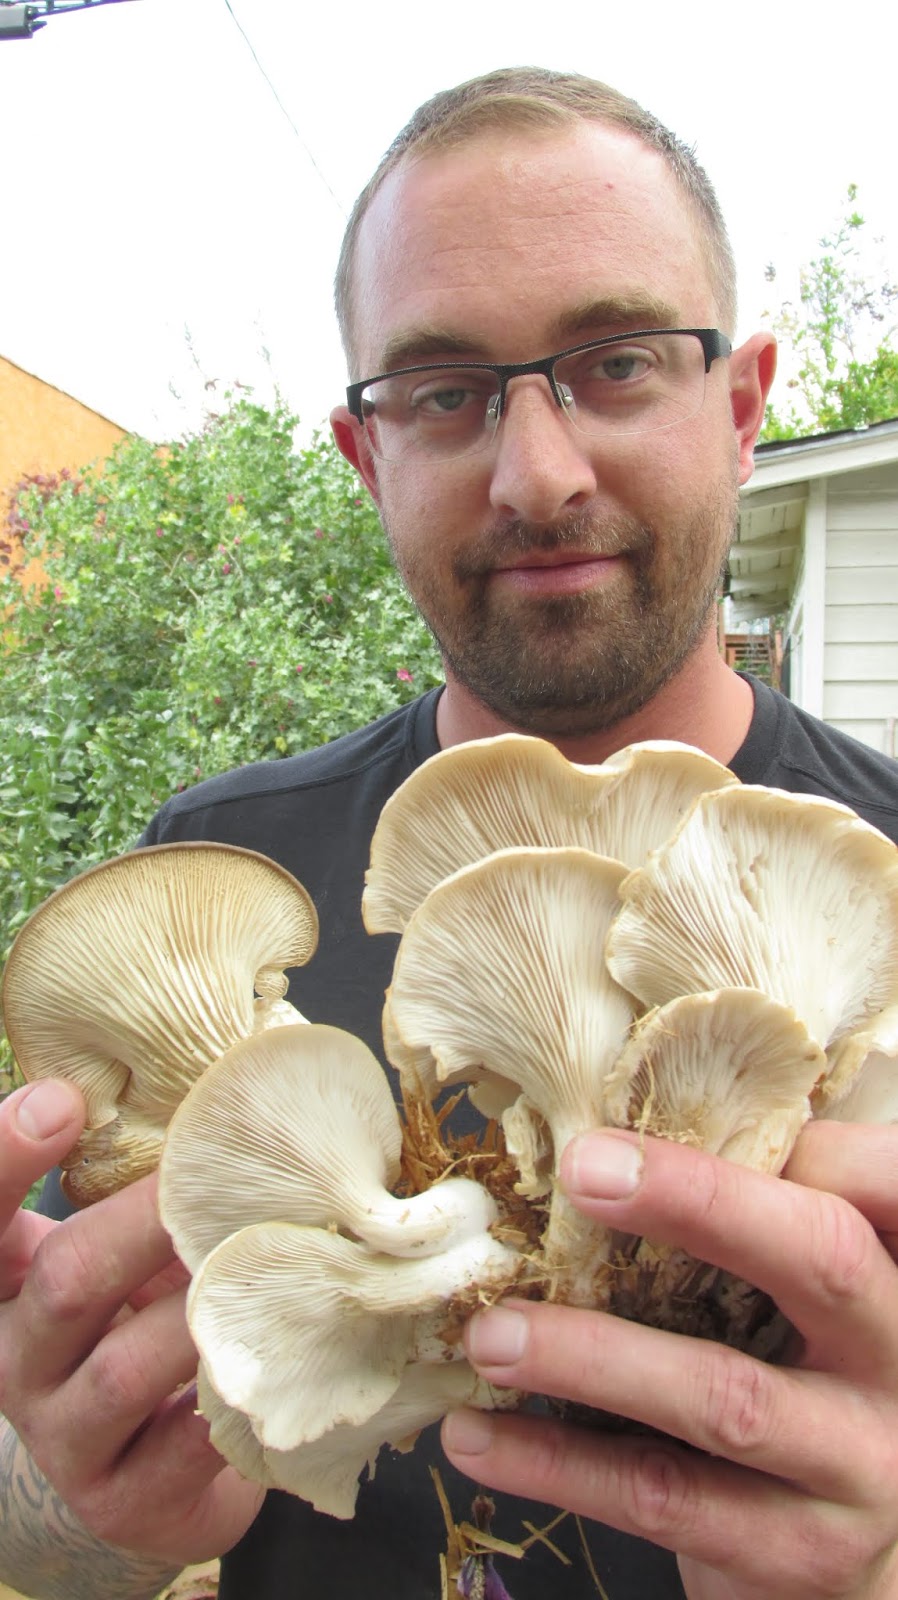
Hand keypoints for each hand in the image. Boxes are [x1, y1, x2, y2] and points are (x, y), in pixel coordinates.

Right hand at [0, 1080, 262, 1566]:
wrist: (150, 1480)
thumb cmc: (141, 1329)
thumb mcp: (120, 1259)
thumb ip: (135, 1193)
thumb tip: (228, 1089)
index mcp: (6, 1284)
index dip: (5, 1155)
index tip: (60, 1100)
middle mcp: (16, 1359)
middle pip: (63, 1276)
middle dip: (148, 1219)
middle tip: (220, 1180)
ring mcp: (65, 1435)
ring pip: (126, 1365)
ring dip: (205, 1306)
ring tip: (267, 1263)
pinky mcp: (124, 1498)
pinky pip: (187, 1442)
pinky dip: (238, 1389)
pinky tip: (285, 1349)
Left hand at [441, 1125, 897, 1598]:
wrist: (855, 1555)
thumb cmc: (807, 1387)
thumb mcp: (805, 1303)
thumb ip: (755, 1223)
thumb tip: (614, 1136)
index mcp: (897, 1279)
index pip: (880, 1184)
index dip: (812, 1141)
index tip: (709, 1115)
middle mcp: (897, 1361)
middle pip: (820, 1260)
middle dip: (700, 1203)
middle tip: (582, 1170)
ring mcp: (859, 1466)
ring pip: (725, 1398)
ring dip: (590, 1359)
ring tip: (491, 1333)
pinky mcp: (797, 1553)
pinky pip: (664, 1500)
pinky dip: (558, 1464)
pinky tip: (480, 1436)